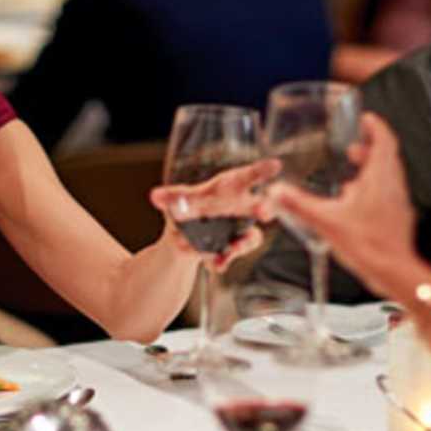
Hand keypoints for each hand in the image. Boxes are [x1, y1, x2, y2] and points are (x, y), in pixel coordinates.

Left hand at [150, 158, 279, 271]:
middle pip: (255, 206)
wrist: (183, 236)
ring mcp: (238, 230)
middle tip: (265, 212)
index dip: (261, 172)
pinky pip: (231, 255)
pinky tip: (215, 265)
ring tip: (232, 249)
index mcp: (227, 188)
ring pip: (248, 237)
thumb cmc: (188, 207)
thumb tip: (155, 197)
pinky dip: (222, 260)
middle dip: (261, 208)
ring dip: (243, 243)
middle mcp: (239, 208)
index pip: (246, 177)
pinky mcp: (231, 248)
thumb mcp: (178, 200)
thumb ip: (171, 198)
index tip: (276, 165)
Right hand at [268, 113, 418, 292]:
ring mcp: (398, 202)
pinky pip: (388, 194)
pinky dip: (374, 189)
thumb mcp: (326, 222)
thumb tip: (277, 192)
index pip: (385, 140)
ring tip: (352, 172)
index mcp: (380, 178)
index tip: (366, 118)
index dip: (376, 126)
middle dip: (370, 147)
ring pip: (388, 176)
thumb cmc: (367, 245)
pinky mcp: (398, 218)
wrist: (394, 272)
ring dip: (372, 168)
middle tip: (354, 144)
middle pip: (387, 156)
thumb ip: (300, 205)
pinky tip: (356, 204)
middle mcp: (393, 186)